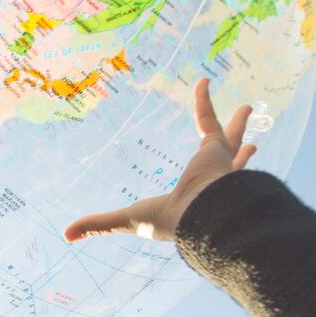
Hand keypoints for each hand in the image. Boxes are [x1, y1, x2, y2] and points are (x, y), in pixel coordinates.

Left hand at [64, 78, 256, 243]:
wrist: (200, 216)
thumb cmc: (168, 222)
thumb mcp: (126, 221)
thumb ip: (99, 225)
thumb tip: (65, 236)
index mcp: (194, 199)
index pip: (199, 189)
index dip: (197, 186)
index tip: (202, 181)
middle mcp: (213, 181)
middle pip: (229, 164)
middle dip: (239, 155)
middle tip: (250, 145)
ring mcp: (218, 164)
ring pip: (231, 138)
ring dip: (238, 123)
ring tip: (247, 108)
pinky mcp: (215, 147)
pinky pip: (207, 117)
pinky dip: (203, 98)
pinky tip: (201, 81)